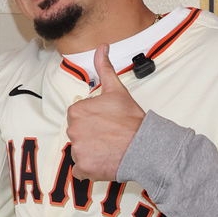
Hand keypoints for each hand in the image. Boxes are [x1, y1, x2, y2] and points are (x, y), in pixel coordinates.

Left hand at [65, 44, 144, 180]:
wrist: (144, 146)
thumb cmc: (131, 120)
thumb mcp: (117, 90)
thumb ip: (104, 68)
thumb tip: (102, 47)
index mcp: (77, 111)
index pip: (77, 117)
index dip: (92, 121)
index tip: (105, 123)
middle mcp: (72, 130)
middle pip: (77, 134)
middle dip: (90, 136)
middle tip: (108, 136)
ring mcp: (77, 150)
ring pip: (79, 151)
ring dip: (91, 152)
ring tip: (109, 148)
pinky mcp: (83, 167)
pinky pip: (81, 170)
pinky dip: (90, 168)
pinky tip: (104, 161)